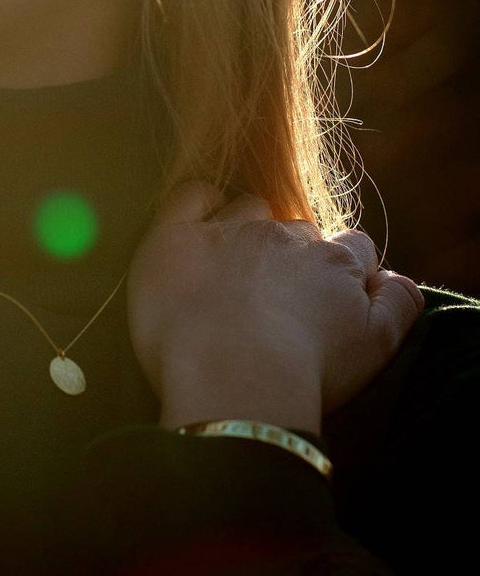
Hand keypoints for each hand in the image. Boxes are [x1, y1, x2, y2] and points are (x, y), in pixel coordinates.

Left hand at [127, 180, 424, 433]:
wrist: (233, 379)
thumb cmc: (307, 373)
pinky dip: (198, 202)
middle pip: (297, 230)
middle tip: (276, 296)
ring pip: (248, 208)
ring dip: (248, 227)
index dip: (345, 269)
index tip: (328, 297)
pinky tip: (199, 222)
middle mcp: (283, 236)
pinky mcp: (176, 235)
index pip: (353, 246)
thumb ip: (399, 303)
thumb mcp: (378, 347)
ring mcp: (228, 231)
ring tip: (235, 266)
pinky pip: (191, 196)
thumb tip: (397, 278)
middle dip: (292, 254)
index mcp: (333, 261)